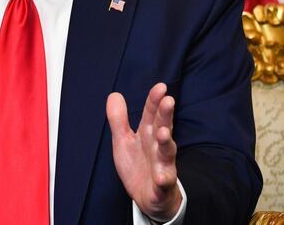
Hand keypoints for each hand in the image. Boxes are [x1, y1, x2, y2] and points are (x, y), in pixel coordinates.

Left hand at [106, 83, 181, 222]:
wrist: (148, 197)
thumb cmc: (138, 165)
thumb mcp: (124, 140)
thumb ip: (119, 119)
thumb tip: (114, 94)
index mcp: (148, 135)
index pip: (152, 114)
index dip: (154, 101)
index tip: (160, 86)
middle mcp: (157, 147)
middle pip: (162, 128)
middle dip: (165, 115)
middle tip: (168, 101)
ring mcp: (162, 166)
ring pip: (167, 153)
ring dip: (166, 143)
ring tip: (163, 133)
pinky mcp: (161, 185)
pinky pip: (163, 182)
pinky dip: (163, 179)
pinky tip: (160, 176)